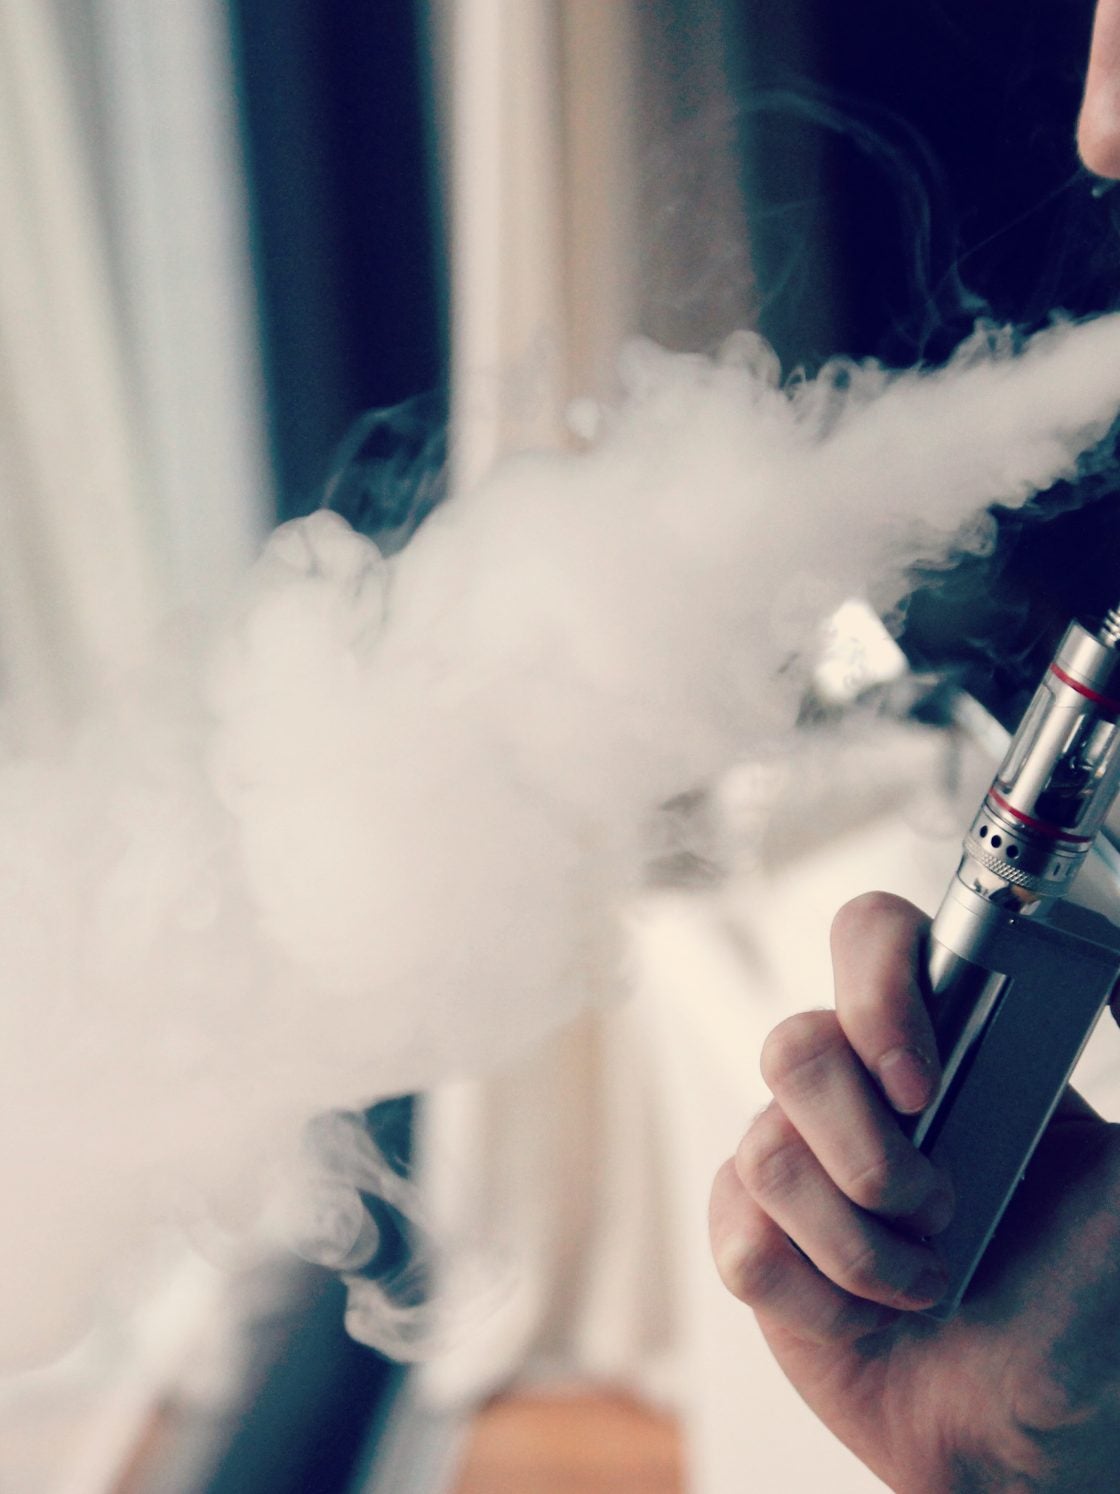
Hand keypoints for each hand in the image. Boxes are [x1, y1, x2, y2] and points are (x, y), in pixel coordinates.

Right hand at [709, 892, 1119, 1491]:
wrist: (1033, 1427)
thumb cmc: (1084, 1297)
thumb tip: (1119, 970)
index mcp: (938, 1042)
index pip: (868, 937)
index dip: (874, 987)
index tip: (924, 1085)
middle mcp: (856, 1089)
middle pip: (793, 1046)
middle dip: (869, 1153)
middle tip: (944, 1211)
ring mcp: (796, 1162)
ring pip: (764, 1152)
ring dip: (858, 1244)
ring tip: (924, 1281)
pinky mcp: (757, 1241)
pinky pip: (740, 1240)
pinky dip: (816, 1295)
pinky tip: (866, 1315)